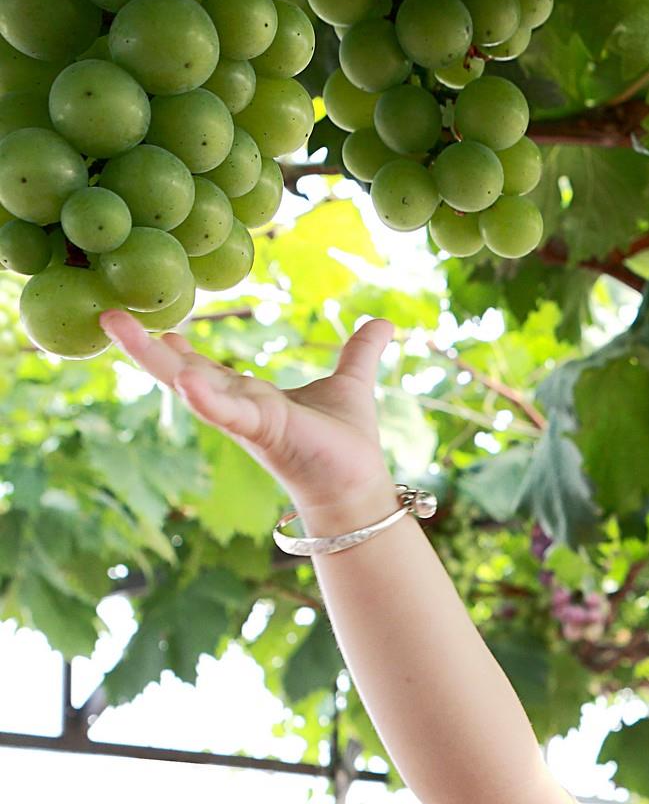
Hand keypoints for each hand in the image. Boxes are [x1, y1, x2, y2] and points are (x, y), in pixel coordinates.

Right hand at [98, 309, 397, 510]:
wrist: (358, 485)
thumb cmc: (347, 442)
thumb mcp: (351, 384)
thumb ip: (360, 353)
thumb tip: (384, 323)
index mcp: (254, 398)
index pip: (207, 369)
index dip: (180, 350)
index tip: (156, 325)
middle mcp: (241, 409)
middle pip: (183, 374)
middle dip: (147, 350)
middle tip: (109, 317)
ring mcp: (248, 421)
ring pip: (194, 388)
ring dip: (158, 362)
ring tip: (123, 332)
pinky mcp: (265, 432)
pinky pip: (230, 412)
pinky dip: (208, 397)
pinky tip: (185, 380)